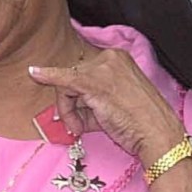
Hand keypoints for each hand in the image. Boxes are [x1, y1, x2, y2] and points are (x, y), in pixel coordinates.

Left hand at [28, 48, 182, 164]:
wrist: (157, 134)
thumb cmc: (141, 124)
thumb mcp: (114, 105)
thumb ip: (91, 100)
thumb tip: (67, 108)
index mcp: (119, 58)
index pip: (85, 71)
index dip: (75, 92)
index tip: (72, 105)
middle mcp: (110, 57)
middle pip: (74, 76)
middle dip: (70, 103)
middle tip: (76, 126)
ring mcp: (102, 68)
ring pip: (68, 84)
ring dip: (68, 110)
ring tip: (79, 128)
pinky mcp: (92, 82)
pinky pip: (63, 78)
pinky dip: (47, 76)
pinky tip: (34, 73)